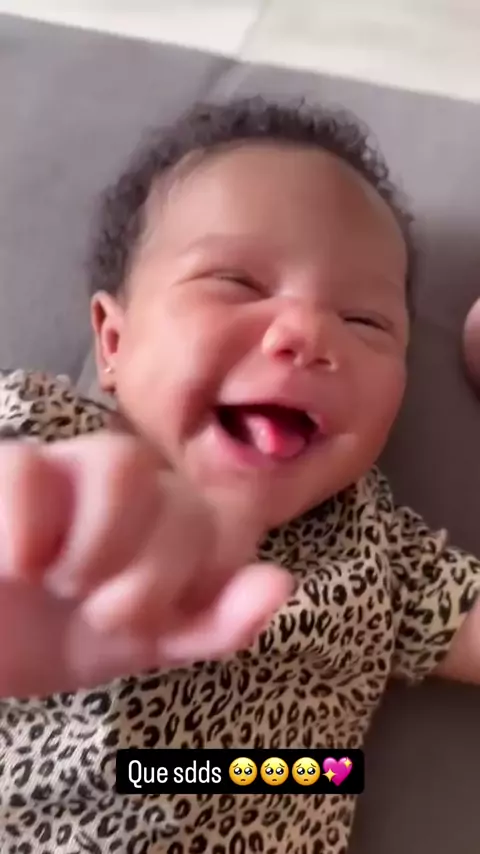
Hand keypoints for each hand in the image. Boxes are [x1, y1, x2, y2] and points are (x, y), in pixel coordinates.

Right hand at [0, 433, 291, 697]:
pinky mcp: (9, 472)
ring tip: (57, 582)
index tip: (153, 627)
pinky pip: (29, 468)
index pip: (223, 524)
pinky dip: (29, 523)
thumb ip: (214, 621)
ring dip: (101, 540)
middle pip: (176, 498)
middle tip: (100, 614)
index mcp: (167, 519)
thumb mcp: (142, 644)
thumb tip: (280, 582)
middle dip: (149, 575)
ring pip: (122, 462)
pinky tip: (21, 565)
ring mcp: (63, 470)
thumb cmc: (58, 634)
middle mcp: (124, 485)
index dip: (196, 580)